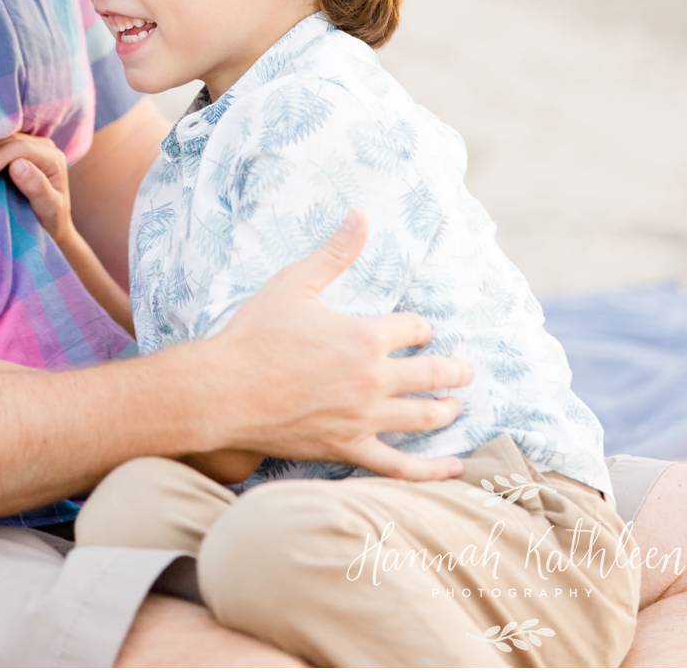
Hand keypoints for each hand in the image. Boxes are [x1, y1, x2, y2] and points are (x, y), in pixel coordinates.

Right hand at [0, 133, 73, 240]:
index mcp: (53, 158)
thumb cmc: (51, 219)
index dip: (1, 155)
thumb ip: (37, 187)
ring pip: (2, 138)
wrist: (51, 222)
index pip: (23, 147)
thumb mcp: (48, 208)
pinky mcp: (18, 149)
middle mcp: (43, 146)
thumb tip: (17, 164)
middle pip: (10, 140)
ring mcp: (31, 145)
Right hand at [210, 210, 473, 482]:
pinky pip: (401, 466)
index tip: (417, 330)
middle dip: (453, 370)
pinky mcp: (349, 448)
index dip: (420, 327)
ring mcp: (364, 418)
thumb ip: (334, 253)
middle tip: (464, 370)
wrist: (222, 389)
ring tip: (453, 405)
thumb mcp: (294, 283)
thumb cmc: (254, 334)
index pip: (415, 329)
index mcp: (365, 337)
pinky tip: (455, 467)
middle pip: (433, 374)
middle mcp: (374, 379)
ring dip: (446, 409)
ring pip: (425, 417)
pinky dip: (432, 470)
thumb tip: (361, 215)